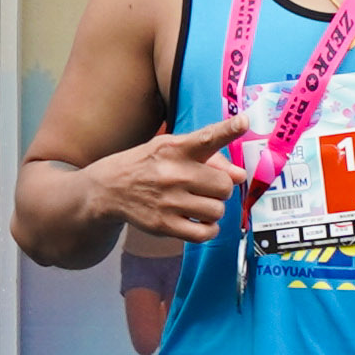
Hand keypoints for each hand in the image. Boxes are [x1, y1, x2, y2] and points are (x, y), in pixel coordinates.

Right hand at [83, 121, 243, 244]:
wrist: (110, 188)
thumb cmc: (149, 165)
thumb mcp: (173, 149)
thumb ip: (210, 157)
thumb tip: (240, 176)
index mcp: (176, 148)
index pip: (207, 137)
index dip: (228, 129)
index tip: (244, 121)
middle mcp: (173, 173)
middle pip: (224, 186)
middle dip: (221, 188)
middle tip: (207, 187)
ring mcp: (168, 201)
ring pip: (218, 211)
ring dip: (214, 209)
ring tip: (198, 202)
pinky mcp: (164, 225)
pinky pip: (205, 233)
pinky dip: (208, 229)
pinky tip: (198, 220)